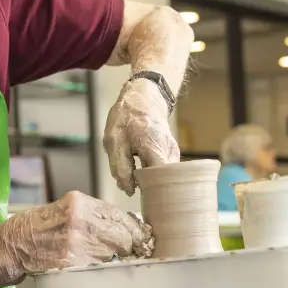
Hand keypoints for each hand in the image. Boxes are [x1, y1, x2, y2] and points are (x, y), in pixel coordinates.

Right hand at [0, 192, 153, 274]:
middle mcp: (79, 220)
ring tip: (108, 263)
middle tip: (133, 255)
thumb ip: (94, 215)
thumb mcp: (66, 209)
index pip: (121, 217)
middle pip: (123, 237)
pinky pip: (98, 270)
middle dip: (131, 248)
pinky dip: (101, 272)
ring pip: (113, 256)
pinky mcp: (69, 264)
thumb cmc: (39, 227)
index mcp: (80, 203)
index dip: (137, 231)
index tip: (144, 240)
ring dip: (116, 262)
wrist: (11, 245)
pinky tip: (96, 272)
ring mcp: (75, 244)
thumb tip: (130, 228)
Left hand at [103, 78, 179, 195]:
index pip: (158, 180)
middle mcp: (169, 151)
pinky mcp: (172, 152)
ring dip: (148, 178)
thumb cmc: (126, 117)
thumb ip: (120, 167)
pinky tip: (140, 165)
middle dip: (146, 185)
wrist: (143, 97)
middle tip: (130, 180)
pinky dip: (151, 171)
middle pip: (162, 180)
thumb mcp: (114, 140)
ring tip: (134, 169)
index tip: (134, 188)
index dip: (147, 189)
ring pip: (163, 176)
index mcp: (153, 147)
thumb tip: (129, 190)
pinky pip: (163, 169)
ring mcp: (173, 151)